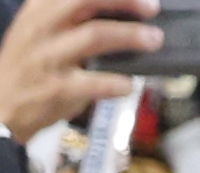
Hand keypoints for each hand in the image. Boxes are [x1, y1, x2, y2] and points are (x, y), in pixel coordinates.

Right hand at [0, 0, 162, 143]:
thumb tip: (108, 9)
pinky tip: (130, 84)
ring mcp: (51, 57)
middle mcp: (44, 27)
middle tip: (152, 7)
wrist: (1, 106)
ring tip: (154, 39)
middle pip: (85, 1)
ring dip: (129, 37)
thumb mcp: (36, 29)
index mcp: (39, 10)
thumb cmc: (27, 66)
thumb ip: (62, 14)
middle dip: (123, 1)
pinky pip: (94, 82)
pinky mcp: (58, 89)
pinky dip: (117, 82)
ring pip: (94, 36)